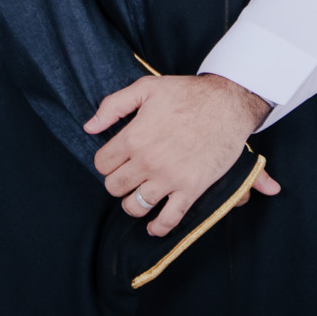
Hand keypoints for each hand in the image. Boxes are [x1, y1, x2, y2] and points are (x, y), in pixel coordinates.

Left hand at [84, 74, 281, 235]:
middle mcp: (148, 161)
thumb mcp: (146, 88)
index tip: (116, 160)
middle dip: (117, 182)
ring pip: (135, 206)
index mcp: (134, 137)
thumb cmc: (187, 93)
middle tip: (127, 175)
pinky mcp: (191, 189)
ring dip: (133, 203)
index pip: (102, 164)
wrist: (228, 103)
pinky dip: (158, 227)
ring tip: (139, 194)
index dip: (106, 162)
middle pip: (115, 187)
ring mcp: (169, 178)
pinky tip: (154, 226)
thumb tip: (89, 127)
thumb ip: (113, 106)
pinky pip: (169, 219)